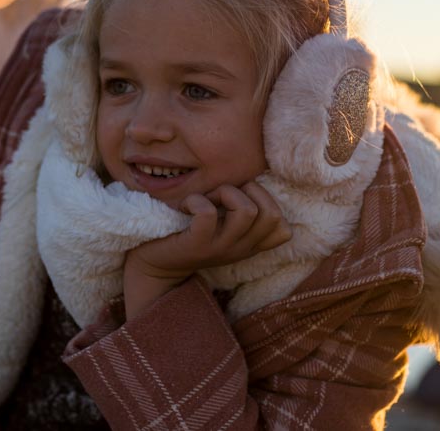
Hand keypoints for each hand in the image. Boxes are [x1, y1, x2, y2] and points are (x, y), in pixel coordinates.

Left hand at [123, 182, 291, 318]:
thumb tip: (249, 174)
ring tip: (206, 198)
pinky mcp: (196, 246)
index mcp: (249, 244)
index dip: (268, 202)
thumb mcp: (223, 228)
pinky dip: (197, 200)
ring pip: (247, 211)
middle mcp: (240, 249)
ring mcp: (220, 249)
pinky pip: (207, 214)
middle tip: (223, 195)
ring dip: (226, 193)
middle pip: (271, 215)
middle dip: (250, 191)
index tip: (241, 198)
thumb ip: (240, 212)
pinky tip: (186, 205)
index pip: (284, 230)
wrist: (155, 265)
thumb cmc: (190, 235)